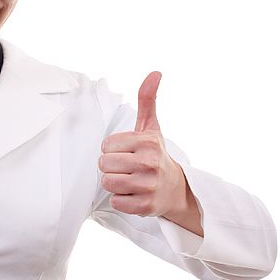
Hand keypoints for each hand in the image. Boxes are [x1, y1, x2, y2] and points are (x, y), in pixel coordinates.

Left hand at [98, 71, 189, 218]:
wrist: (176, 189)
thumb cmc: (156, 155)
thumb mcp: (151, 126)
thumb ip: (147, 99)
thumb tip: (155, 72)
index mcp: (147, 142)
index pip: (105, 146)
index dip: (112, 150)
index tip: (128, 152)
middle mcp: (150, 163)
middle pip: (103, 164)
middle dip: (112, 167)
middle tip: (128, 168)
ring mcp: (149, 186)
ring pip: (107, 183)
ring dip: (115, 183)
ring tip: (131, 180)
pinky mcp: (146, 206)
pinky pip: (115, 201)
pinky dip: (121, 200)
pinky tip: (135, 194)